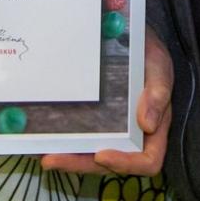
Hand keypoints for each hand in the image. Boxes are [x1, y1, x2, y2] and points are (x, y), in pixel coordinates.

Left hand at [42, 28, 172, 176]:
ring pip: (89, 156)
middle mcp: (132, 136)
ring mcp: (110, 131)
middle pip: (109, 163)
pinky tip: (41, 139)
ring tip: (43, 155)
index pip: (148, 160)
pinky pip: (79, 138)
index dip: (125, 163)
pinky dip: (62, 141)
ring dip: (67, 158)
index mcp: (154, 129)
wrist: (129, 36)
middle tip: (53, 159)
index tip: (101, 154)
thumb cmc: (148, 54)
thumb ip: (158, 91)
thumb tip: (148, 124)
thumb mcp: (158, 66)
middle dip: (80, 164)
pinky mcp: (92, 121)